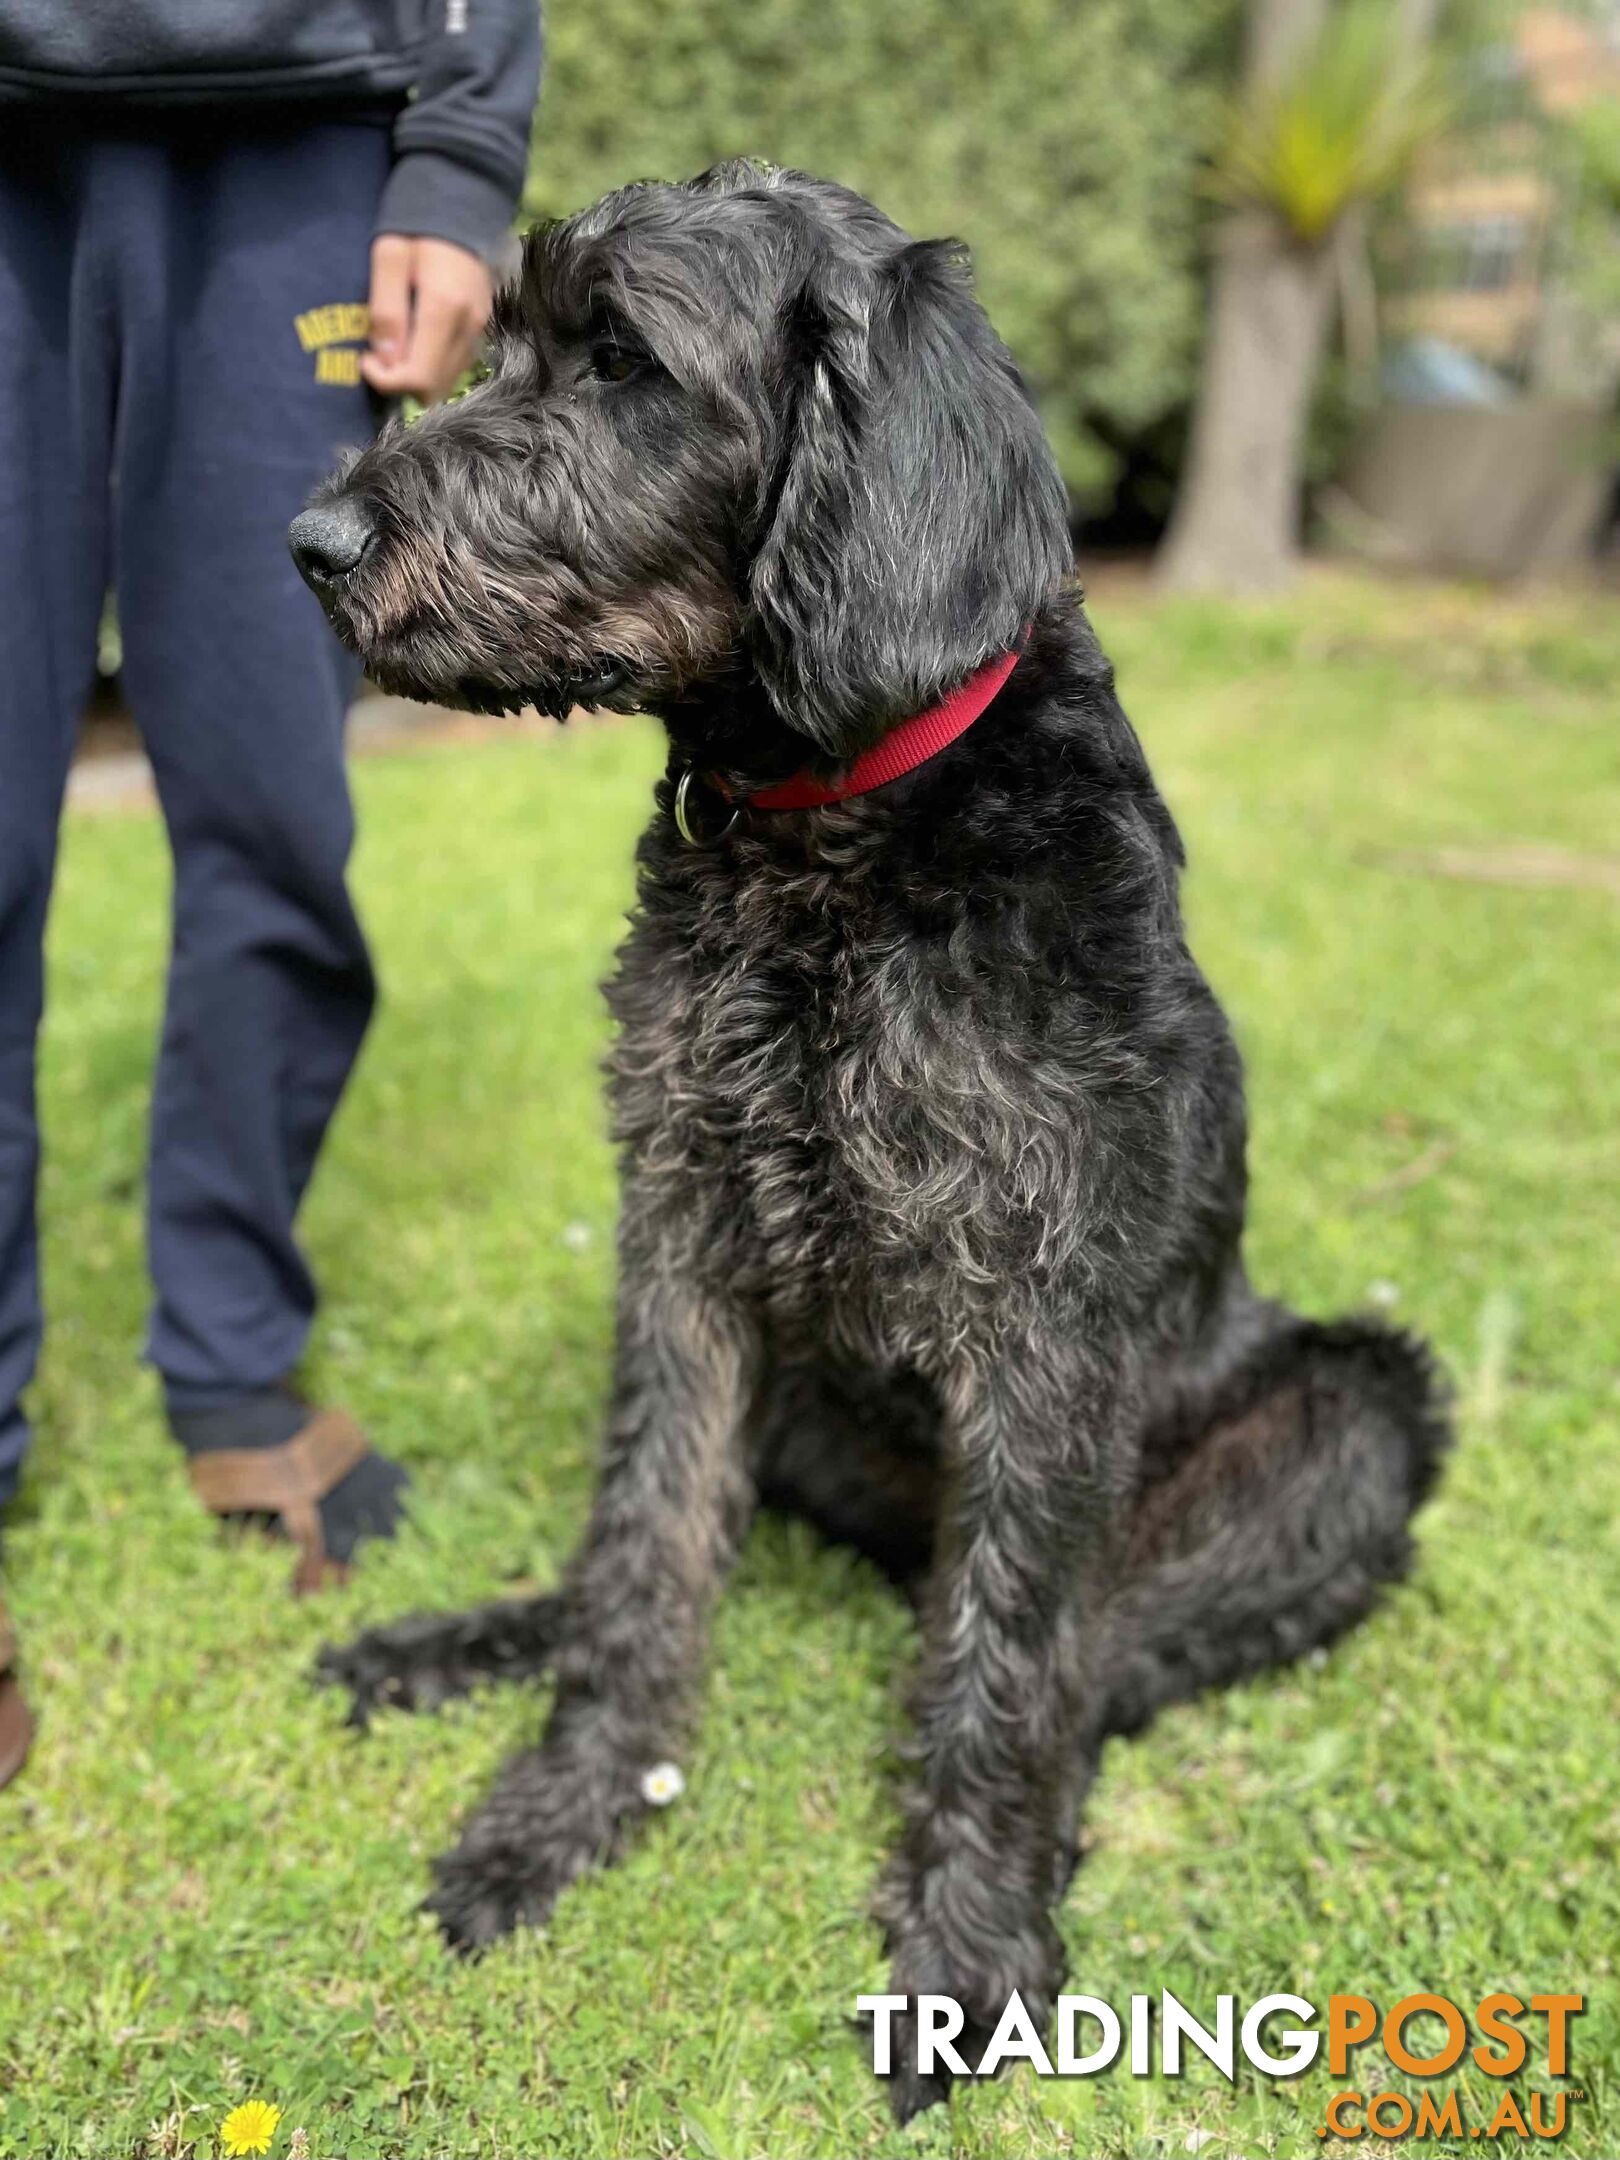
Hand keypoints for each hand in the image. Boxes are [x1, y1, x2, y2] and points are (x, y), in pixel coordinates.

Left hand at [362, 235, 492, 404]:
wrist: (459, 199)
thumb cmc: (416, 222)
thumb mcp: (388, 255)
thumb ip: (387, 308)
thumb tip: (385, 359)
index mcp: (444, 308)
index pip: (419, 375)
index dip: (387, 380)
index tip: (365, 359)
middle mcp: (468, 326)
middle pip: (434, 388)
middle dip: (401, 382)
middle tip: (378, 356)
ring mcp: (479, 328)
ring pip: (446, 382)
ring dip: (416, 376)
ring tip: (394, 347)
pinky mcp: (481, 326)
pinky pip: (455, 366)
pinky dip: (432, 366)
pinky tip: (414, 341)